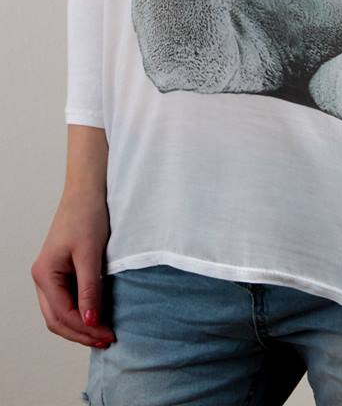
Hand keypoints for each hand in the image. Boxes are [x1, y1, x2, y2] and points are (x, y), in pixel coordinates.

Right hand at [31, 187, 115, 346]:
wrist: (88, 191)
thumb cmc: (87, 215)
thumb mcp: (90, 254)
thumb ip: (90, 290)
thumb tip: (90, 322)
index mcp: (45, 274)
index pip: (62, 314)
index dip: (85, 329)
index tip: (109, 335)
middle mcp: (42, 278)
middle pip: (57, 319)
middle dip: (81, 333)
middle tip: (107, 340)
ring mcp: (50, 275)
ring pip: (60, 312)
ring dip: (80, 325)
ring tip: (103, 333)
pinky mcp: (61, 270)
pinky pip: (66, 300)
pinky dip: (80, 311)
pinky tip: (97, 315)